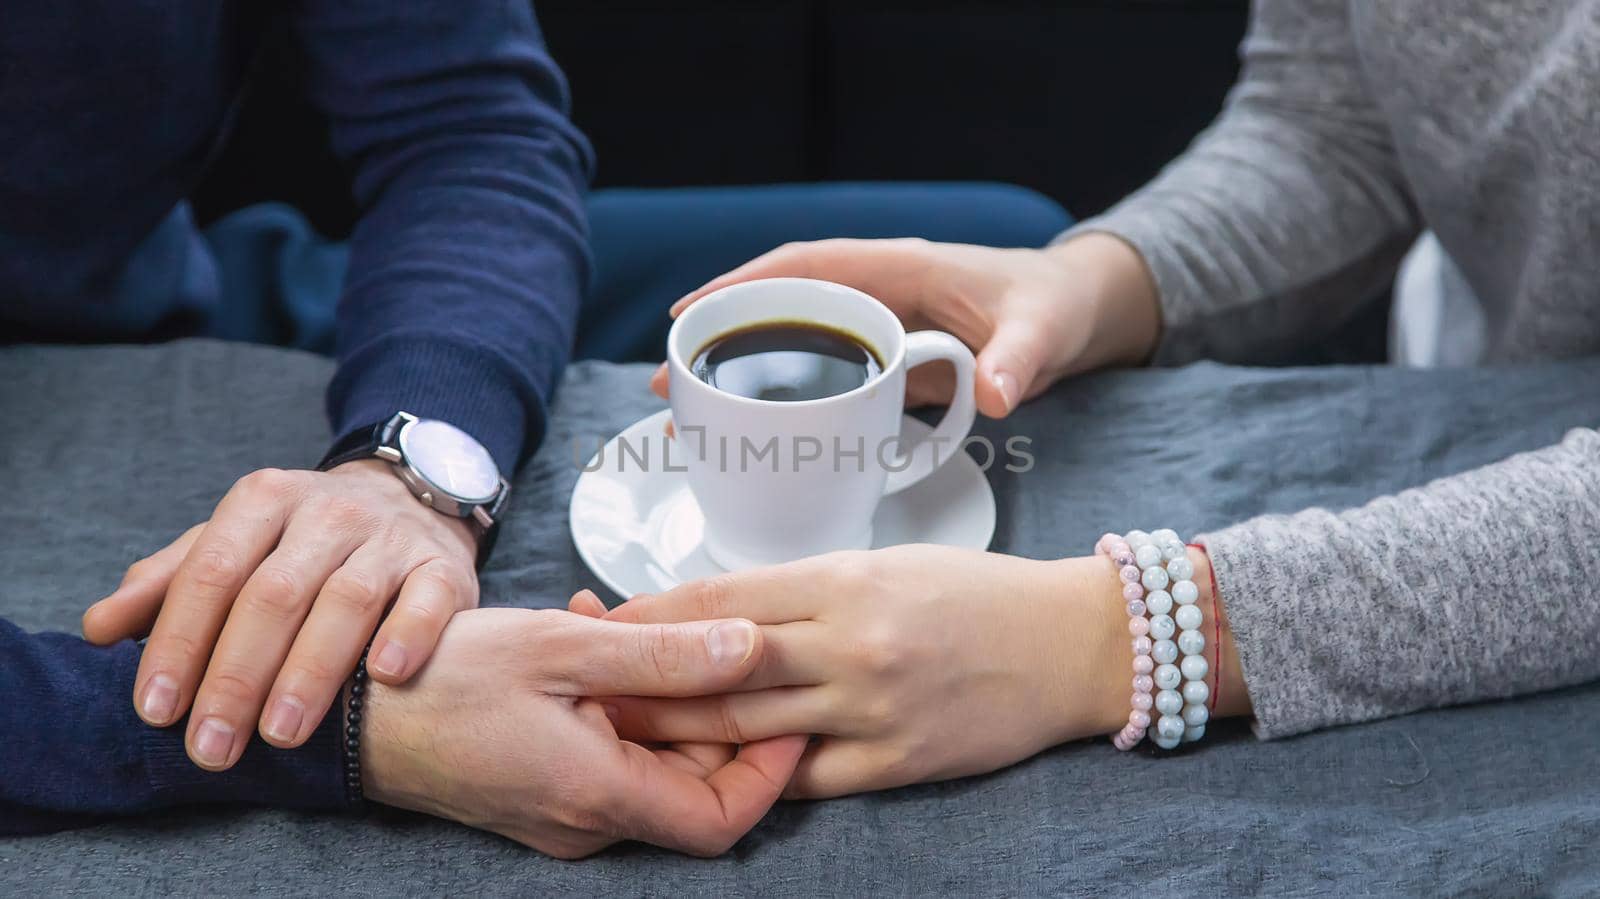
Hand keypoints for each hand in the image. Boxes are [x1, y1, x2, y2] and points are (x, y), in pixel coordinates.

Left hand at [82, 460, 480, 770]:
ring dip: (310, 672)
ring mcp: (391, 538)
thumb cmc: (305, 541)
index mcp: (264, 501)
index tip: (156, 710)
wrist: (412, 500)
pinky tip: (386, 676)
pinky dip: (408, 635)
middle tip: (211, 746)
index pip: (212, 572)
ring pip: (346, 600)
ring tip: (280, 735)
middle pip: (274, 593)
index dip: (181, 642)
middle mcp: (328, 512)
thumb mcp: (235, 544)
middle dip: (236, 676)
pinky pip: (429, 599)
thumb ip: (171, 584)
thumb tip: (98, 629)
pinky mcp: (445, 567)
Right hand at [360, 605, 804, 858]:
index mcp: (598, 794)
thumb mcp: (563, 648)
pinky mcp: (543, 791)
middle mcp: (585, 820)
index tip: (789, 712)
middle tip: (699, 636)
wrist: (346, 711)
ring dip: (659, 694)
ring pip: (651, 761)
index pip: (721, 820)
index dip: (770, 772)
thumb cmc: (441, 678)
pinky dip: (620, 700)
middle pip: (692, 785)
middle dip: (712, 711)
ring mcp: (562, 811)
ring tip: (629, 623)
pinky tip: (594, 635)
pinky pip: (609, 753)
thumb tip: (752, 648)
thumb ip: (664, 653)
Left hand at [599, 546, 1244, 797]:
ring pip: (745, 726)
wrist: (1070, 643)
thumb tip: (724, 611)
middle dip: (639, 678)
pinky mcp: (897, 761)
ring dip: (677, 732)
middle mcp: (849, 642)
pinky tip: (711, 775)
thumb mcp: (886, 563)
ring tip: (620, 735)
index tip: (597, 619)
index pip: (717, 599)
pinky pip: (803, 776)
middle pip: (714, 668)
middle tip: (579, 686)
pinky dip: (753, 775)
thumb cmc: (975, 591)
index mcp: (842, 580)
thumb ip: (807, 589)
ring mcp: (872, 707)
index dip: (647, 613)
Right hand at [649, 233, 1160, 416]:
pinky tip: (753, 433)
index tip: (687, 313)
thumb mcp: (1044, 330)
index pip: (805, 267)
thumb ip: (1020, 358)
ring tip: (688, 413)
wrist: (1081, 317)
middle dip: (719, 338)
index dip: (742, 287)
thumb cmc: (1057, 307)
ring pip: (793, 344)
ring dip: (742, 373)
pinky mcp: (886, 362)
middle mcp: (878, 294)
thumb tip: (995, 394)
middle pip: (781, 308)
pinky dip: (785, 399)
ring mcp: (878, 328)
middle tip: (667, 382)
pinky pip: (823, 374)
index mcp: (901, 268)